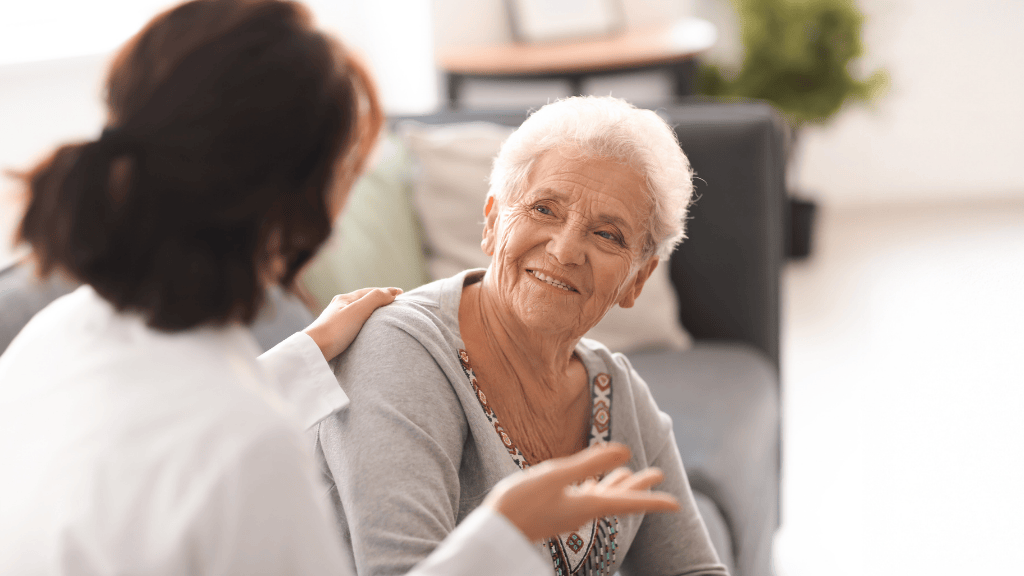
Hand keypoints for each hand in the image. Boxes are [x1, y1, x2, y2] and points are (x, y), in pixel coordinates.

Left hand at [302, 287, 401, 360]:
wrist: (313, 352)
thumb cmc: (335, 331)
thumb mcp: (358, 311)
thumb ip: (375, 299)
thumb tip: (392, 293)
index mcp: (344, 299)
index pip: (370, 292)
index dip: (386, 292)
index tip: (401, 294)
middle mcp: (338, 308)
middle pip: (363, 300)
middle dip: (378, 300)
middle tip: (393, 303)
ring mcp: (335, 321)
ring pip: (357, 312)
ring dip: (371, 312)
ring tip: (382, 316)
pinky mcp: (333, 335)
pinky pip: (353, 324)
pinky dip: (364, 323)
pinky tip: (365, 331)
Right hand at [483, 442, 679, 541]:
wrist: (494, 530)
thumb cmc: (520, 503)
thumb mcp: (554, 476)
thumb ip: (589, 462)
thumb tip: (625, 451)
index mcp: (587, 505)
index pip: (627, 502)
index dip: (653, 501)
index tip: (676, 505)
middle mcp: (582, 511)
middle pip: (618, 497)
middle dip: (639, 486)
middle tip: (658, 474)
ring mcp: (569, 512)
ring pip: (602, 496)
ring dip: (619, 484)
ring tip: (630, 473)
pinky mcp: (556, 510)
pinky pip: (585, 497)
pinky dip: (595, 486)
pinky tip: (592, 483)